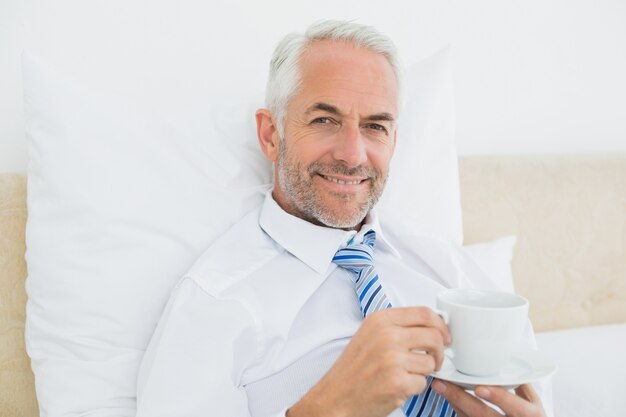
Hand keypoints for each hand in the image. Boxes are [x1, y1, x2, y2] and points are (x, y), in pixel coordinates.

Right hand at [287, 307, 450, 416]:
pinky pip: (423, 383)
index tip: (444, 335)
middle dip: (439, 350)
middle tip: (434, 359)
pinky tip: (397, 386)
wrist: (335, 397)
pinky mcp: (398, 382)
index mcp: (381, 320)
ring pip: (431, 362)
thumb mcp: (370, 335)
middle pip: (434, 336)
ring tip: (404, 375)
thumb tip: (431, 325)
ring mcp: (393, 359)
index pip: (424, 313)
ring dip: (423, 372)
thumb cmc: (353, 369)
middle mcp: (387, 336)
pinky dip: (414, 388)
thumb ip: (397, 326)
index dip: (440, 325)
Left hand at [431, 381, 546, 416]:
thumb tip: (511, 360)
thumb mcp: (534, 403)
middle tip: (442, 384)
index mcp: (531, 415)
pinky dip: (456, 407)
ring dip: (453, 401)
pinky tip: (447, 395)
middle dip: (461, 399)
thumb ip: (523, 384)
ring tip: (439, 386)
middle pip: (483, 414)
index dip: (499, 397)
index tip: (480, 387)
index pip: (517, 408)